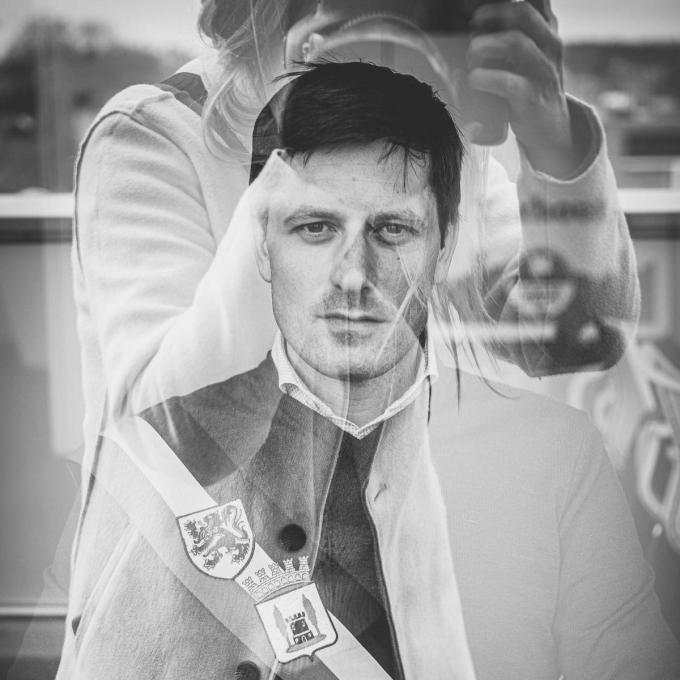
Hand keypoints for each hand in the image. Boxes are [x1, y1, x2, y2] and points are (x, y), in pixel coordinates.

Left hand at [466, 0, 585, 176]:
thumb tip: (472, 25)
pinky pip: (508, 82)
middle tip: (472, 28)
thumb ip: (511, 31)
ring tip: (470, 55)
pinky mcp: (531, 97)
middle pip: (522, 11)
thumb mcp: (528, 51)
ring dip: (484, 45)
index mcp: (547, 29)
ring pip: (515, 42)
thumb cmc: (529, 83)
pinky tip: (473, 79)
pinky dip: (485, 78)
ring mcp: (542, 70)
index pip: (534, 0)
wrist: (549, 125)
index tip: (480, 12)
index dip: (503, 2)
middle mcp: (549, 44)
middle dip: (491, 14)